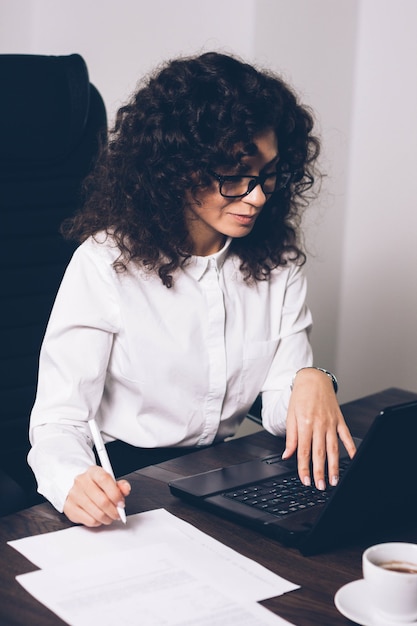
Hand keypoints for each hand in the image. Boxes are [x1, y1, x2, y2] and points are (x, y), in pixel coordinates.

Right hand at [63, 465, 130, 525]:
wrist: (76, 488)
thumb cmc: (95, 486)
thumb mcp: (109, 481)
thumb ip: (120, 485)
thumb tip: (126, 489)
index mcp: (93, 472)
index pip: (105, 480)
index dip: (115, 494)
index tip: (121, 503)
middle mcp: (81, 481)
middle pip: (102, 501)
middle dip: (114, 511)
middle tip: (118, 514)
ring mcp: (74, 495)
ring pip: (97, 513)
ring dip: (107, 518)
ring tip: (109, 516)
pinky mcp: (70, 508)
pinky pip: (89, 521)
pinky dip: (98, 522)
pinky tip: (98, 517)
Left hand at [282, 368, 355, 489]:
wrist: (313, 379)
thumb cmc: (300, 397)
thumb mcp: (290, 415)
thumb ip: (291, 437)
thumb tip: (287, 455)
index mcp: (304, 423)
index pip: (304, 450)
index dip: (304, 468)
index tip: (305, 480)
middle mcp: (319, 424)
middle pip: (319, 452)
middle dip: (320, 471)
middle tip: (321, 486)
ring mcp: (331, 422)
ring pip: (333, 448)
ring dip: (335, 466)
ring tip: (335, 480)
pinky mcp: (340, 420)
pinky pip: (346, 436)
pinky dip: (351, 448)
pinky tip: (354, 459)